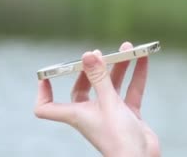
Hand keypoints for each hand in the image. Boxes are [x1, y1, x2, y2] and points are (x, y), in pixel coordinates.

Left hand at [34, 42, 160, 156]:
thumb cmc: (119, 138)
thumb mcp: (109, 103)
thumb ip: (100, 78)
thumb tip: (89, 54)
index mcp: (76, 114)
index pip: (48, 107)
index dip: (43, 92)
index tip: (46, 74)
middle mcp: (90, 113)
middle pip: (85, 87)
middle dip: (93, 68)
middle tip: (100, 52)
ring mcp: (111, 113)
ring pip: (112, 85)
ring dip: (119, 67)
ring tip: (127, 48)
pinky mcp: (128, 114)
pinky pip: (131, 90)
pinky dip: (136, 75)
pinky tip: (143, 59)